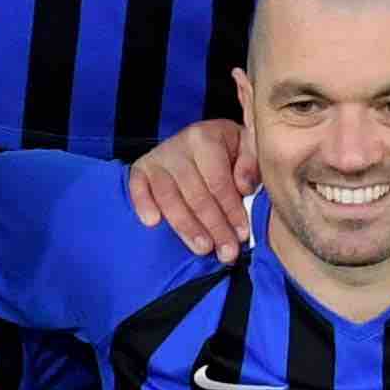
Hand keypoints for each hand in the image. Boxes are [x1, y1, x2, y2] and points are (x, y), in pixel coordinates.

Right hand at [128, 115, 256, 260]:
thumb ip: (251, 163)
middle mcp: (179, 145)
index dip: (231, 210)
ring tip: (202, 248)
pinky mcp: (141, 169)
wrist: (203, 140)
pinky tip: (153, 222)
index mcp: (206, 137)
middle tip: (226, 252)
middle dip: (213, 226)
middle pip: (195, 194)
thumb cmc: (229, 149)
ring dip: (186, 227)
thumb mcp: (248, 147)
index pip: (218, 181)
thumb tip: (244, 187)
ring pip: (169, 197)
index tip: (242, 234)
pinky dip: (143, 204)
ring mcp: (158, 158)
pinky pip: (137, 188)